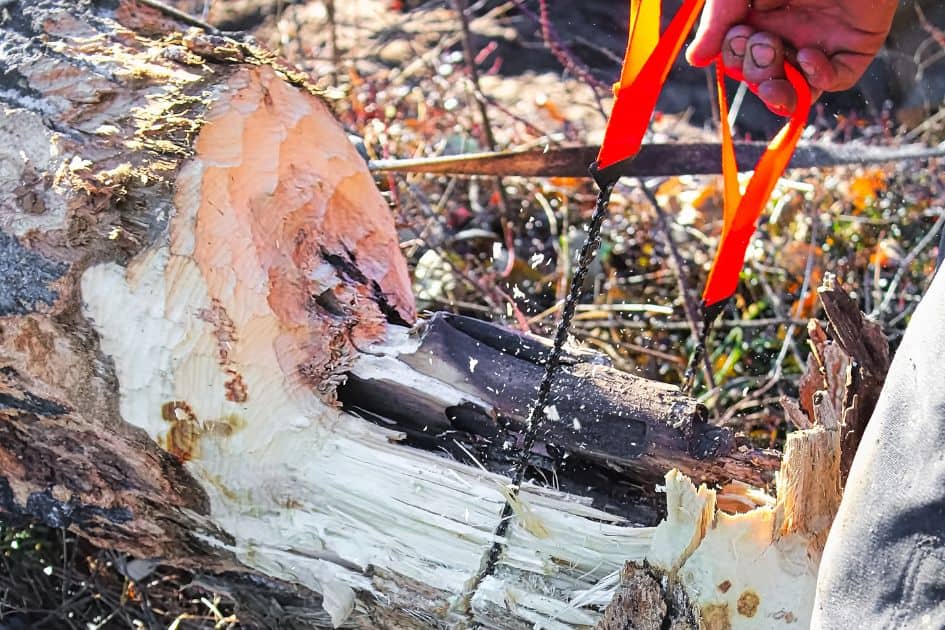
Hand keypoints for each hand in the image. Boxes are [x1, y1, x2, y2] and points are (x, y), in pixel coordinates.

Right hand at [686, 0, 897, 113]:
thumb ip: (717, 21)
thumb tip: (696, 60)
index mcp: (760, 18)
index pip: (741, 58)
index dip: (735, 58)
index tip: (738, 33)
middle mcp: (788, 33)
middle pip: (765, 78)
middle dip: (756, 72)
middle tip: (764, 43)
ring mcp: (822, 40)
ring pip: (798, 90)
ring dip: (779, 94)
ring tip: (772, 85)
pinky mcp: (856, 44)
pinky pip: (837, 79)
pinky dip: (819, 78)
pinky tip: (809, 56)